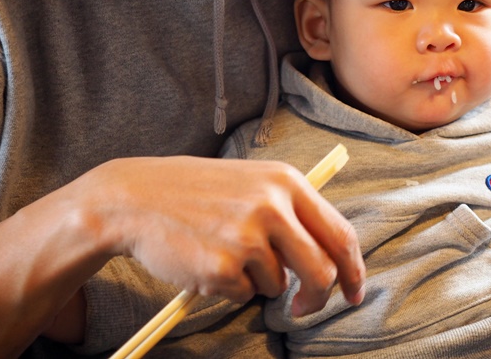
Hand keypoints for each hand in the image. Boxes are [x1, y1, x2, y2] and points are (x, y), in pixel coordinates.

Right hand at [73, 156, 365, 315]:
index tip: (355, 291)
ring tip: (224, 252)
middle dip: (318, 297)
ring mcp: (248, 236)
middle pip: (322, 271)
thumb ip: (291, 211)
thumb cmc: (197, 193)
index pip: (340, 234)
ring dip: (257, 281)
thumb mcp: (252, 183)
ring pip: (277, 284)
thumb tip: (330, 256)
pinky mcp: (222, 266)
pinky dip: (228, 287)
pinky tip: (205, 258)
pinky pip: (243, 294)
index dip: (354, 269)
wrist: (135, 198)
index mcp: (287, 182)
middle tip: (304, 308)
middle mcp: (273, 206)